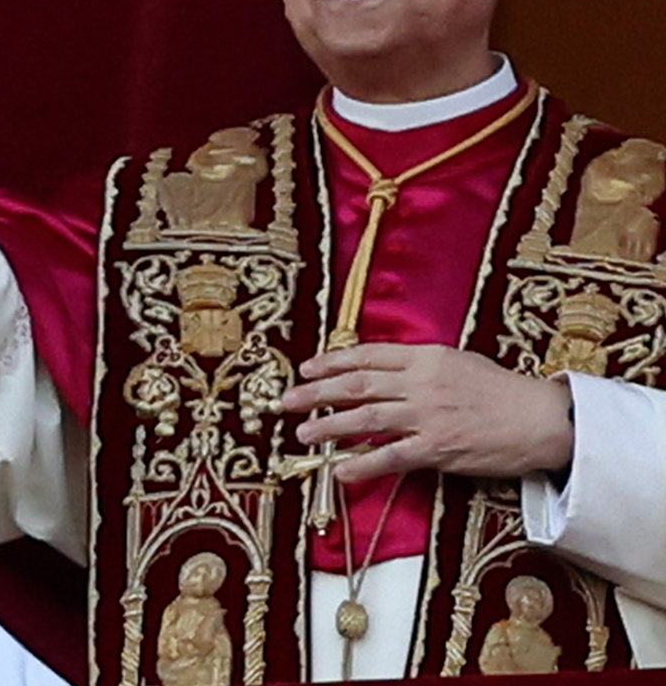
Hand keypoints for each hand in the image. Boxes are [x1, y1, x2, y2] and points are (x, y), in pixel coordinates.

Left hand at [281, 342, 573, 483]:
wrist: (541, 419)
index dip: (331, 362)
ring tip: (303, 434)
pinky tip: (340, 470)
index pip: (367, 356)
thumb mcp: (458, 361)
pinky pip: (392, 458)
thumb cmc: (500, 390)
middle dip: (316, 393)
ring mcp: (428, 417)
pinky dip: (363, 464)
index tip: (306, 370)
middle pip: (357, 385)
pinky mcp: (438, 449)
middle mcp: (421, 384)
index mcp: (426, 357)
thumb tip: (379, 368)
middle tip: (286, 402)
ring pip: (367, 420)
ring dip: (330, 427)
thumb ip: (418, 364)